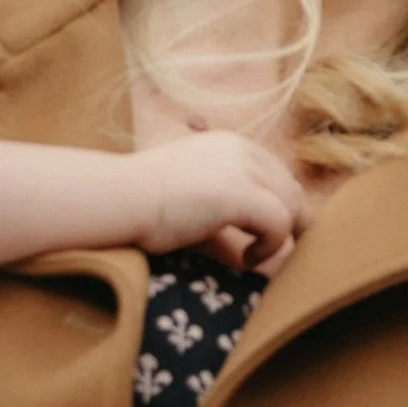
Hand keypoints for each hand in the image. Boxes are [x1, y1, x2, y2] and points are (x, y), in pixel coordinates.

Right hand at [118, 132, 301, 272]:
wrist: (116, 198)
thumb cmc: (143, 207)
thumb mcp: (193, 205)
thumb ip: (227, 223)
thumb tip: (257, 260)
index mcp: (229, 146)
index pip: (277, 176)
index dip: (280, 210)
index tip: (264, 239)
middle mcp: (240, 149)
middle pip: (290, 189)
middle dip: (288, 225)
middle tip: (267, 254)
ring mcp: (240, 168)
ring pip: (291, 206)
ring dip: (280, 238)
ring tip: (253, 257)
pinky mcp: (238, 191)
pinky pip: (280, 222)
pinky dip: (271, 246)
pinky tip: (248, 259)